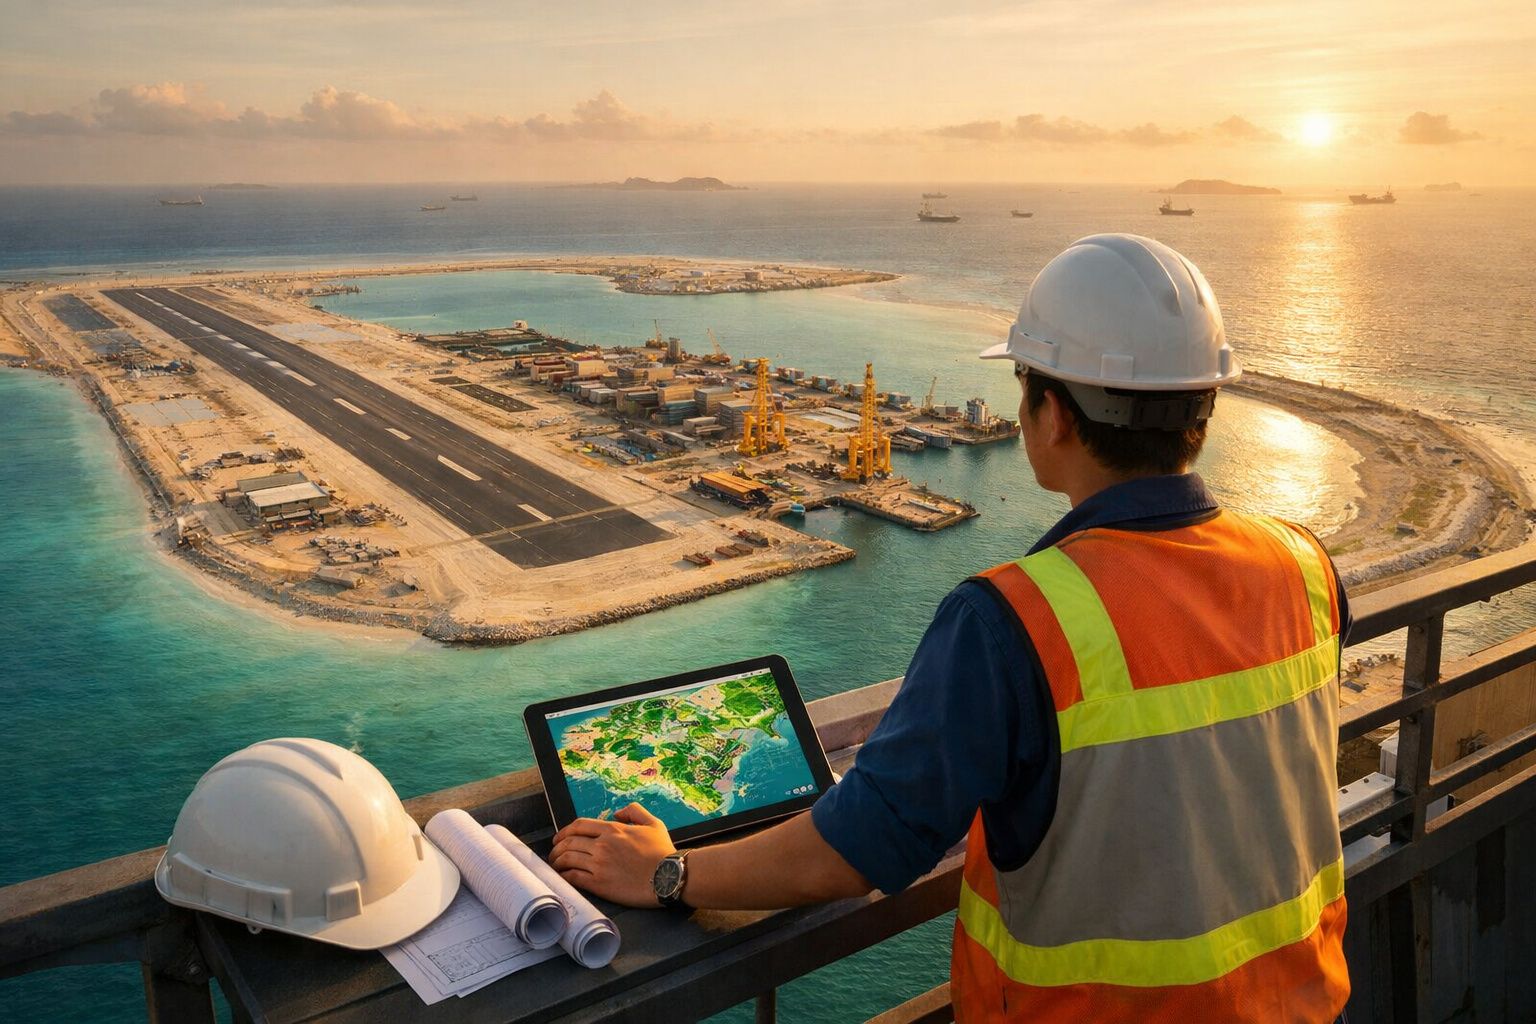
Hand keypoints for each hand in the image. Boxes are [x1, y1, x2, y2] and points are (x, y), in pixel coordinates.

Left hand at [549, 803, 676, 907]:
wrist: (669, 877)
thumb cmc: (663, 852)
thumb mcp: (653, 823)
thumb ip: (634, 811)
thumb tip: (618, 813)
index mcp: (613, 829)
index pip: (579, 825)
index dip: (565, 830)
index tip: (560, 837)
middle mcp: (602, 845)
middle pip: (569, 842)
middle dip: (557, 847)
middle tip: (554, 853)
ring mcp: (599, 865)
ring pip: (568, 859)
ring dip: (558, 861)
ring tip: (555, 865)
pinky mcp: (600, 884)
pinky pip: (574, 877)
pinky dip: (564, 876)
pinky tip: (563, 877)